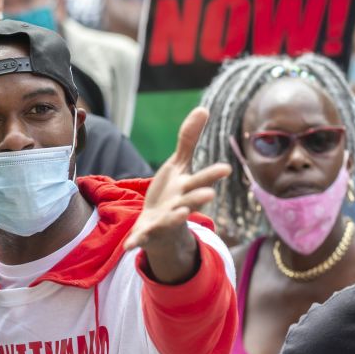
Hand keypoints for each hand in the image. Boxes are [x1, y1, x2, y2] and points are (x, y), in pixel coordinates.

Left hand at [124, 107, 230, 252]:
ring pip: (171, 219)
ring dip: (175, 217)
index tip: (226, 168)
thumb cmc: (173, 193)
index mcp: (187, 188)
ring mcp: (164, 221)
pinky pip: (141, 238)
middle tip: (210, 194)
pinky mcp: (147, 233)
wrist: (160, 229)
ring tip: (182, 212)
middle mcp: (180, 206)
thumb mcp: (179, 165)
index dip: (212, 174)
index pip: (202, 180)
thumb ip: (189, 139)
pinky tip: (128, 245)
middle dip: (199, 198)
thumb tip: (203, 108)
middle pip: (191, 201)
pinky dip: (137, 241)